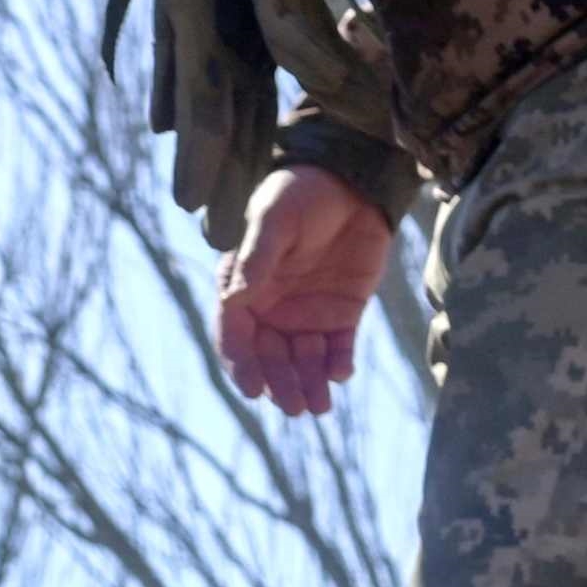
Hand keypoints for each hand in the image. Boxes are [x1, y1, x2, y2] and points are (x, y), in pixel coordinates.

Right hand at [218, 167, 393, 418]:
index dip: (243, 365)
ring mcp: (306, 314)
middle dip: (280, 384)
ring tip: (318, 407)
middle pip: (269, 358)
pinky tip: (341, 374)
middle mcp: (271, 310)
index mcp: (244, 291)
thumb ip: (258, 256)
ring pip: (302, 361)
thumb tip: (234, 296)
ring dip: (308, 384)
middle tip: (294, 406)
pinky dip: (338, 365)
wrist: (353, 179)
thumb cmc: (302, 192)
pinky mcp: (341, 314)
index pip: (236, 337)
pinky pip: (337, 348)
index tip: (254, 389)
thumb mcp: (274, 218)